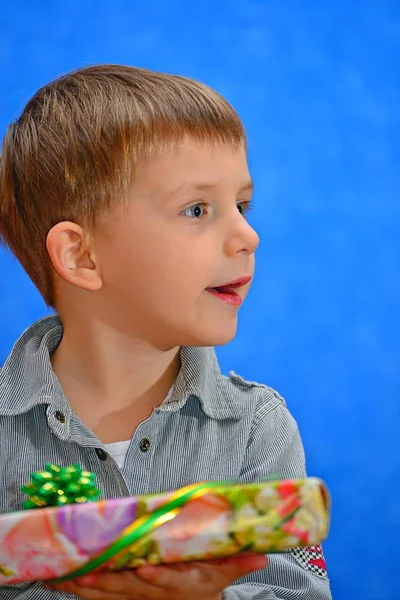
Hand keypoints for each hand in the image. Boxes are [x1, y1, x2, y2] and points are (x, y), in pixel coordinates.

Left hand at [46, 552, 267, 599]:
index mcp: (183, 586)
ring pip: (109, 593)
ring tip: (66, 576)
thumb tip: (262, 555)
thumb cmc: (205, 582)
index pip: (169, 582)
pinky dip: (79, 588)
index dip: (156, 577)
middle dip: (108, 581)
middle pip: (130, 589)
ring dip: (87, 585)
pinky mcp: (123, 596)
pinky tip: (60, 580)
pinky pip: (99, 594)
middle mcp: (157, 596)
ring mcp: (137, 598)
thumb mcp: (224, 572)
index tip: (144, 569)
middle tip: (88, 571)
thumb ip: (240, 562)